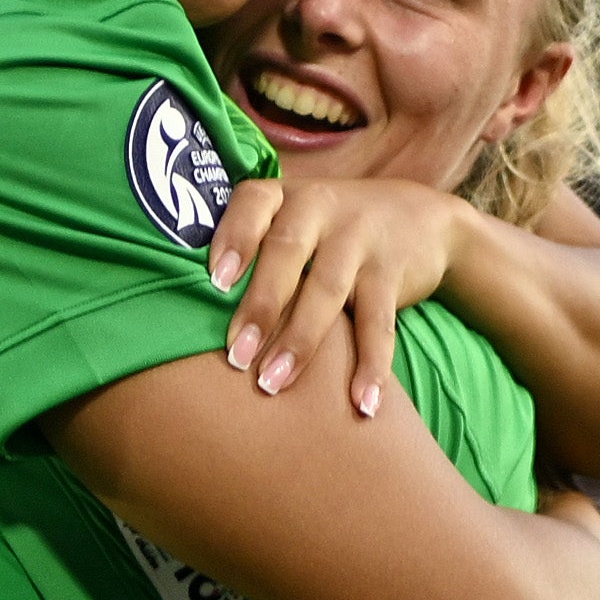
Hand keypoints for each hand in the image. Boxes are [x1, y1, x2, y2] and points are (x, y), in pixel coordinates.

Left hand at [210, 177, 481, 421]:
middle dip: (260, 307)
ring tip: (274, 385)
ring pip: (327, 291)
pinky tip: (363, 403)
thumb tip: (177, 307)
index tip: (215, 282)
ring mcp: (360, 238)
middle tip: (235, 357)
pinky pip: (380, 323)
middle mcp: (320, 207)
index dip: (233, 238)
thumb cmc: (329, 231)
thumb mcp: (293, 219)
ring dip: (300, 341)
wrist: (423, 218)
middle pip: (286, 253)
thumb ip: (249, 248)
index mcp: (285, 196)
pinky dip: (372, 365)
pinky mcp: (393, 273)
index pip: (253, 204)